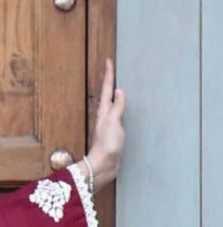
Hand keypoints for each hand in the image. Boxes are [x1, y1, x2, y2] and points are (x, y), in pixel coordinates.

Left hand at [86, 58, 125, 188]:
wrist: (104, 166)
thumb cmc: (107, 145)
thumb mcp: (113, 123)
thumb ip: (117, 107)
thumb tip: (119, 91)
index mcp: (104, 112)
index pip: (106, 89)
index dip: (108, 75)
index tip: (108, 60)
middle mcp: (104, 116)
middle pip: (107, 95)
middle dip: (109, 81)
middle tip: (111, 69)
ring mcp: (108, 125)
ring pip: (111, 104)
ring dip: (113, 94)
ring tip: (118, 85)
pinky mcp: (112, 134)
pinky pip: (116, 115)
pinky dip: (119, 107)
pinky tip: (122, 109)